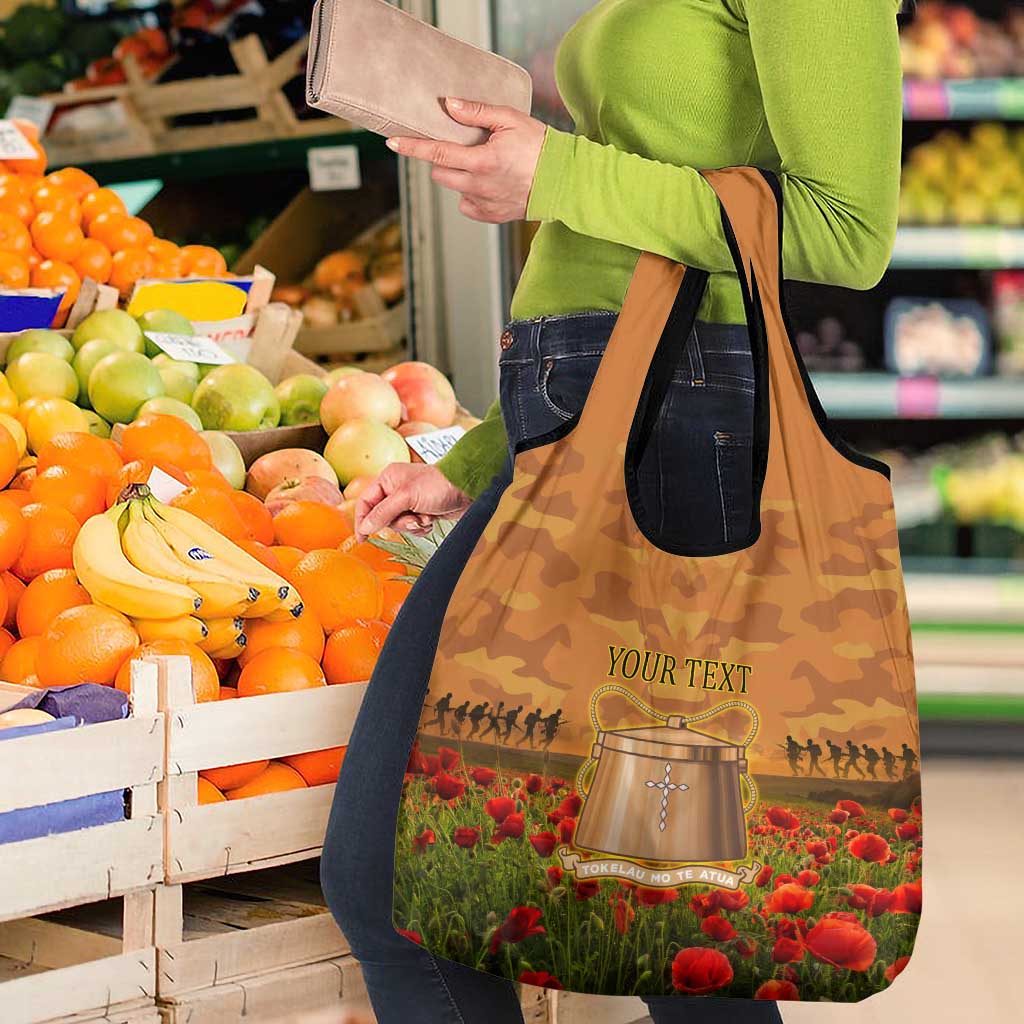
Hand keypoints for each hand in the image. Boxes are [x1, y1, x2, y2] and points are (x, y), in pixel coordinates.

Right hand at [354, 463, 471, 540]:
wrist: (467, 489)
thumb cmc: (438, 485)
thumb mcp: (406, 497)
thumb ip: (383, 512)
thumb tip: (365, 527)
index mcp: (388, 479)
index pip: (365, 502)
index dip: (362, 520)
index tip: (362, 538)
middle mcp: (396, 489)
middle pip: (382, 517)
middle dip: (399, 522)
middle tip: (412, 519)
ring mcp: (409, 501)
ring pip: (398, 524)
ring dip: (412, 525)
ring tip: (425, 517)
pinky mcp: (421, 511)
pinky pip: (412, 527)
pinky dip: (421, 527)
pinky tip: (431, 519)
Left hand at [386, 97, 546, 222]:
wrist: (564, 181)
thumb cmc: (540, 146)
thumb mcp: (510, 119)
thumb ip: (476, 112)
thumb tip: (448, 105)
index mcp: (482, 161)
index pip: (437, 153)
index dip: (412, 147)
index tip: (392, 143)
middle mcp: (479, 186)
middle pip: (440, 173)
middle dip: (442, 159)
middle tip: (460, 147)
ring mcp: (484, 204)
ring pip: (454, 188)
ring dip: (458, 175)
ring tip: (481, 164)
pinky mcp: (491, 216)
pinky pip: (467, 205)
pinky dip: (471, 193)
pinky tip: (488, 183)